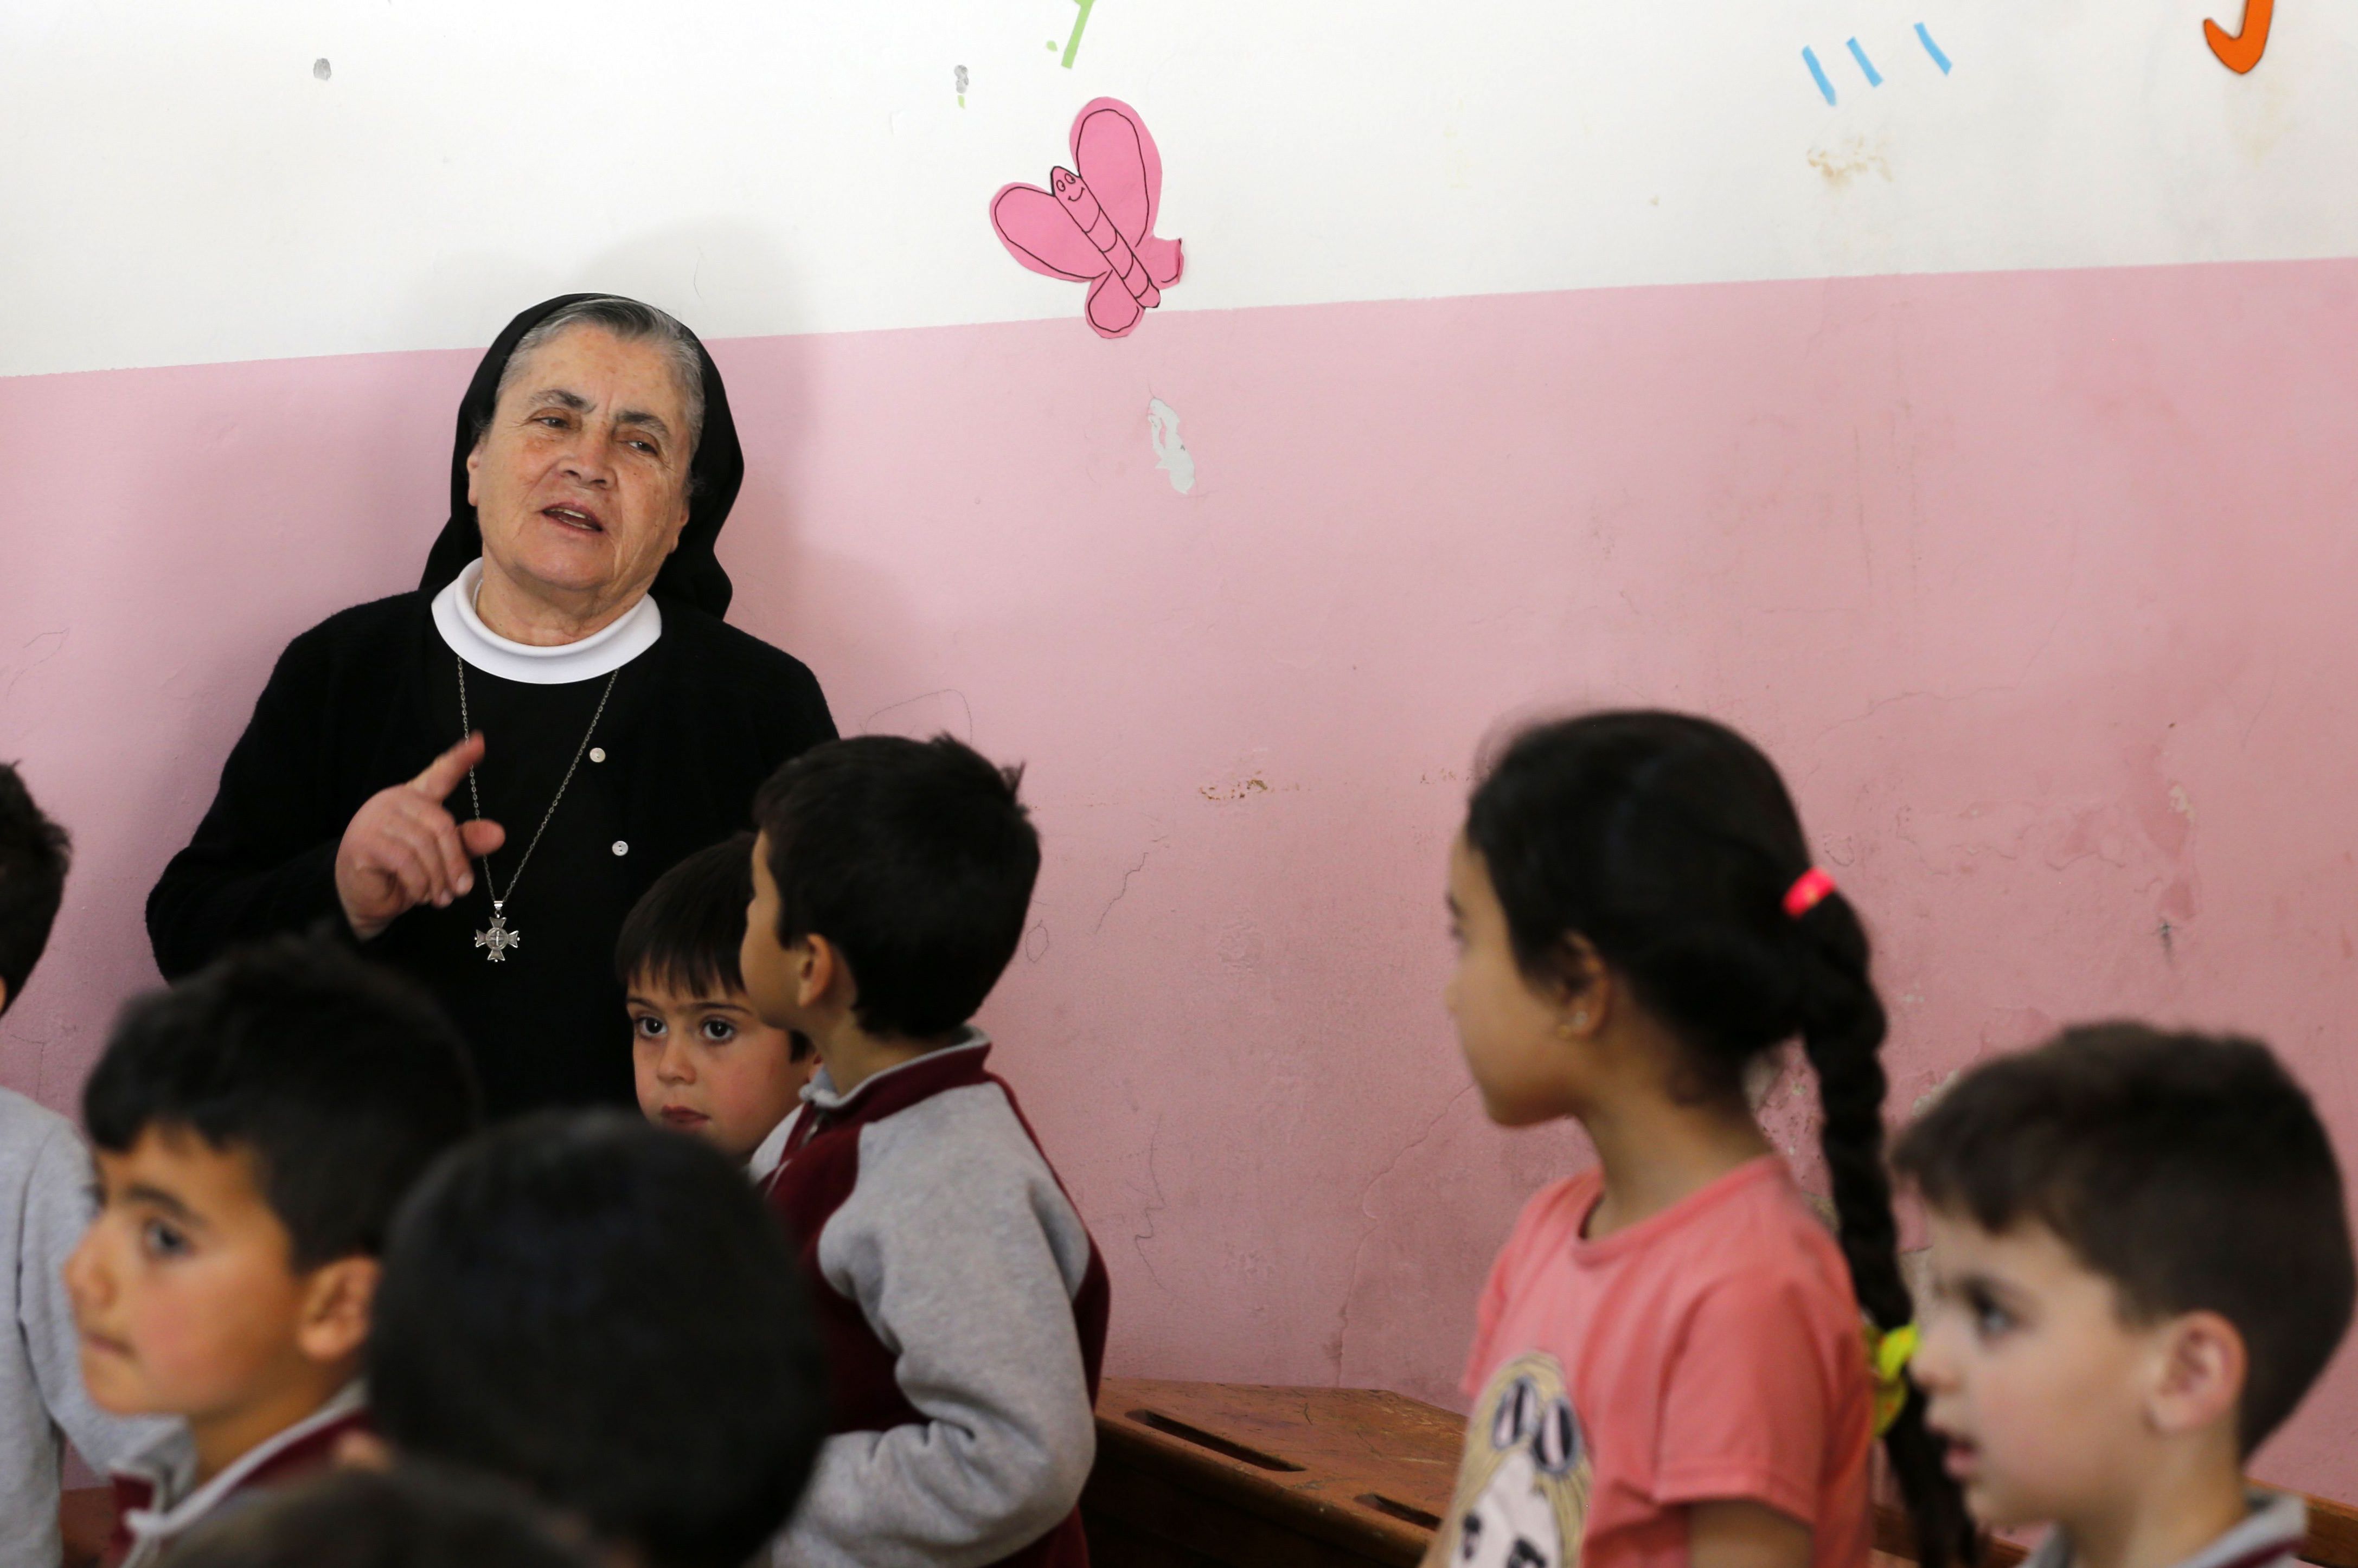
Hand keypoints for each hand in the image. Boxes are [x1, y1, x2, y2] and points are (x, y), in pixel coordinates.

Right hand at [335, 734, 506, 940]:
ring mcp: (376, 819)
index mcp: (416, 798)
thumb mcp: (440, 858)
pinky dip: (419, 884)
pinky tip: (420, 895)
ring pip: (424, 846)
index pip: (440, 773)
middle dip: (455, 862)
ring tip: (440, 898)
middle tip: (461, 890)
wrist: (361, 899)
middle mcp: (395, 801)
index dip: (460, 759)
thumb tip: (499, 834)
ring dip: (437, 878)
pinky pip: (405, 862)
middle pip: (441, 824)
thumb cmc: (402, 874)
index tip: (479, 742)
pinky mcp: (364, 842)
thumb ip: (466, 842)